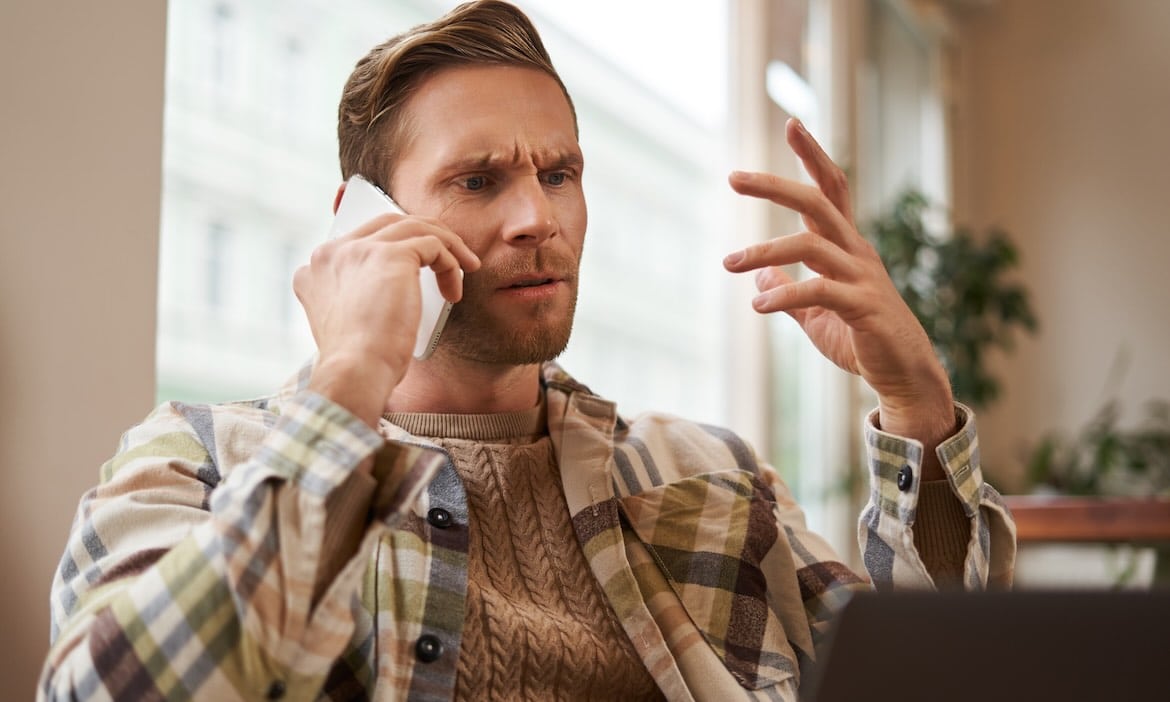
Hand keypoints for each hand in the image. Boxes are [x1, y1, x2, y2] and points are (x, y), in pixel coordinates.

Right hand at [293, 212, 479, 427]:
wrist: (356, 371)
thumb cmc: (356, 360)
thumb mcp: (346, 320)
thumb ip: (358, 293)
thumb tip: (392, 285)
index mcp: (318, 267)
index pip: (359, 238)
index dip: (392, 245)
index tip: (415, 265)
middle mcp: (333, 252)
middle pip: (388, 223)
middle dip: (424, 234)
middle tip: (447, 254)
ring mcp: (359, 250)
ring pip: (414, 227)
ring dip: (446, 245)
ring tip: (465, 266)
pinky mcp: (389, 256)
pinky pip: (433, 244)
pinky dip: (451, 263)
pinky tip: (454, 291)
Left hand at [723, 119, 954, 476]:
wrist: (903, 376)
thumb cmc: (863, 341)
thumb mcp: (816, 315)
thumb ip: (788, 293)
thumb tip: (758, 279)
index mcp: (847, 246)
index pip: (831, 189)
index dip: (813, 155)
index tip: (791, 123)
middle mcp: (857, 252)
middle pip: (817, 201)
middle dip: (775, 185)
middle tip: (733, 177)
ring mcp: (863, 277)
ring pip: (810, 245)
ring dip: (764, 252)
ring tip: (729, 263)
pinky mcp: (863, 307)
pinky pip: (819, 291)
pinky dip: (785, 296)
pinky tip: (757, 306)